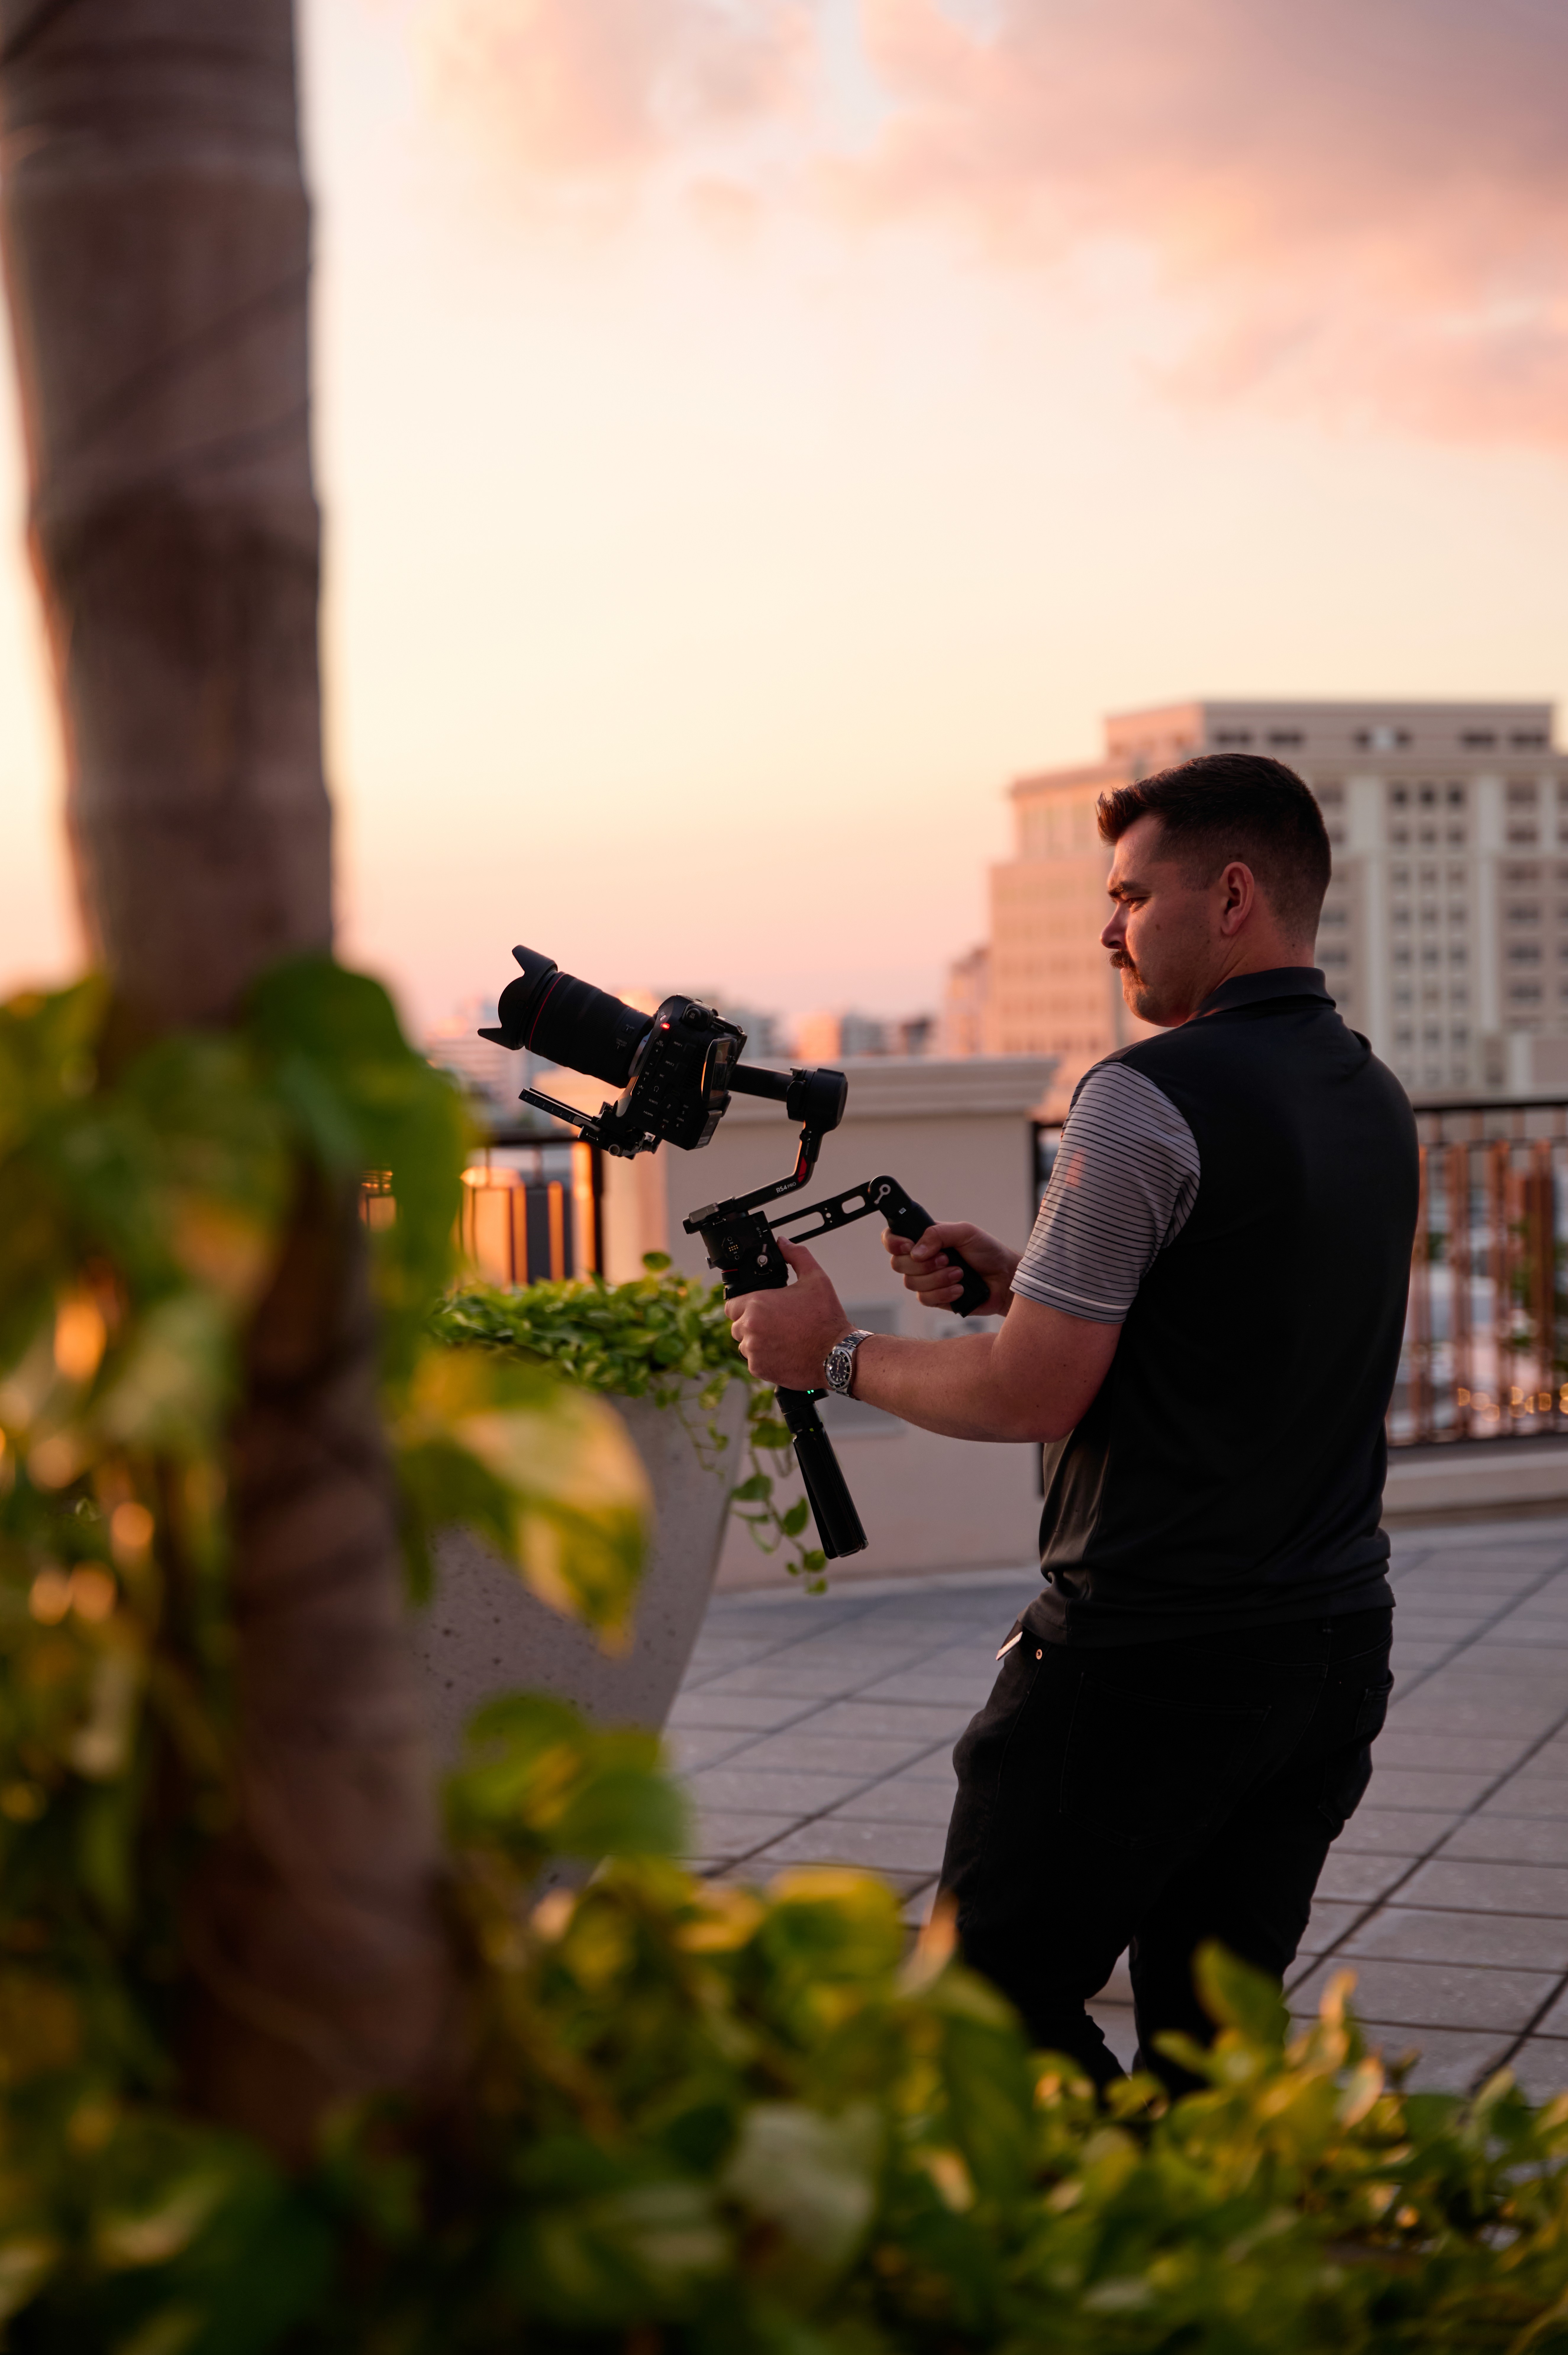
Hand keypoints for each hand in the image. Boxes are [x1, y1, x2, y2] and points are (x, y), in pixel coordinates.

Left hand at [726, 1239, 852, 1389]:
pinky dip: (765, 1358)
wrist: (837, 1355)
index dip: (745, 1305)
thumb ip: (796, 1256)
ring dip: (757, 1341)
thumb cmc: (826, 1318)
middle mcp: (750, 1327)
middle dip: (752, 1323)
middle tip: (776, 1323)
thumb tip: (783, 1243)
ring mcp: (753, 1351)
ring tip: (782, 1338)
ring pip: (744, 1344)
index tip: (760, 1308)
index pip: (731, 1304)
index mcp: (757, 1304)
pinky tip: (784, 1352)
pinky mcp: (759, 1369)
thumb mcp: (815, 1279)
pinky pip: (753, 1361)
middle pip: (737, 1324)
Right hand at [882, 1220, 1016, 1317]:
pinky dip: (943, 1293)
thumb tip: (915, 1251)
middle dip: (923, 1263)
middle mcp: (922, 1260)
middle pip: (898, 1263)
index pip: (893, 1238)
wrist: (1004, 1279)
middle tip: (947, 1259)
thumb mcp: (965, 1232)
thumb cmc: (988, 1252)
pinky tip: (960, 1289)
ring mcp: (927, 1280)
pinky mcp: (935, 1299)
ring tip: (960, 1273)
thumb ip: (938, 1233)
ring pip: (911, 1283)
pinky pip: (924, 1299)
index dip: (893, 1243)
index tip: (909, 1246)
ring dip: (937, 1278)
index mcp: (925, 1239)